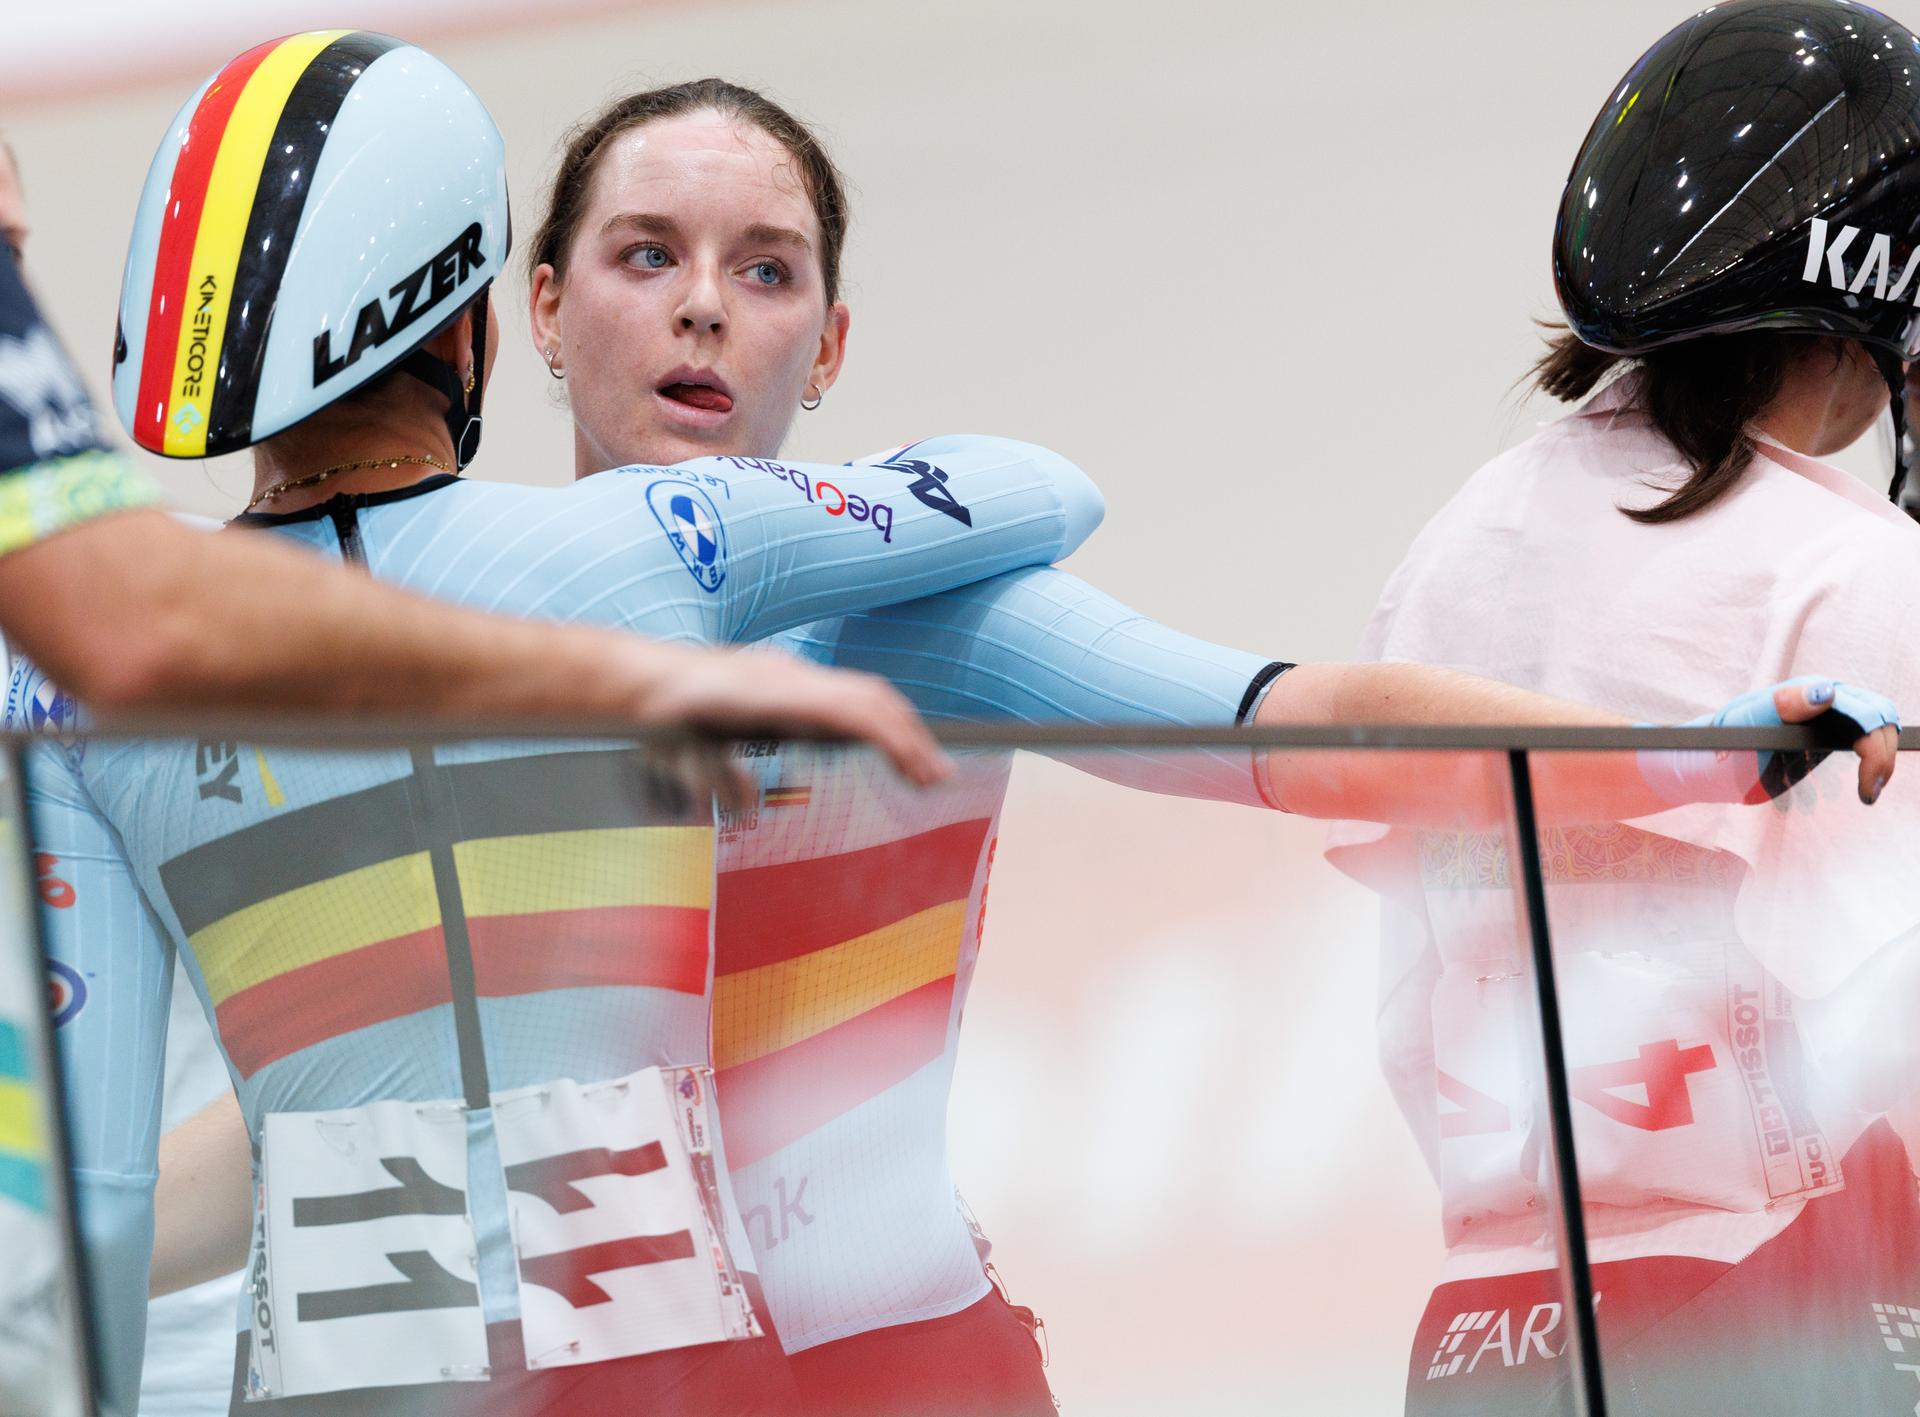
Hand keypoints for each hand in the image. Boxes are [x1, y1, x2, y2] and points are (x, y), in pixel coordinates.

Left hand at [630, 642, 953, 792]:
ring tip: (923, 768)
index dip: (897, 740)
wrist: (637, 680)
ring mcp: (791, 674)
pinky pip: (843, 695)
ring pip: (862, 692)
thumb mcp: (678, 754)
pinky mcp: (786, 680)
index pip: (853, 709)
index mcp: (771, 692)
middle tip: (942, 780)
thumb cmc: (657, 720)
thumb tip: (745, 803)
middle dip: (912, 738)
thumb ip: (712, 777)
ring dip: (898, 728)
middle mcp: (789, 676)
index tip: (926, 773)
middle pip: (871, 697)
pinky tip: (880, 749)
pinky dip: (874, 720)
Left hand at [1640, 677, 1899, 806]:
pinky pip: (1863, 744)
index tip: (1869, 779)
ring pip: (1876, 731)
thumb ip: (1785, 705)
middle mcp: (1823, 700)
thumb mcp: (1748, 722)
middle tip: (1870, 790)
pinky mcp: (1824, 740)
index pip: (1864, 710)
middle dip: (1884, 753)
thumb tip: (1826, 692)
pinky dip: (1872, 764)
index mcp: (1807, 691)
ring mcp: (1826, 719)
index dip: (1876, 743)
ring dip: (1882, 761)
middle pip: (1878, 718)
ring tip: (1868, 792)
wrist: (1705, 763)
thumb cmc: (1720, 740)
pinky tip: (1866, 787)